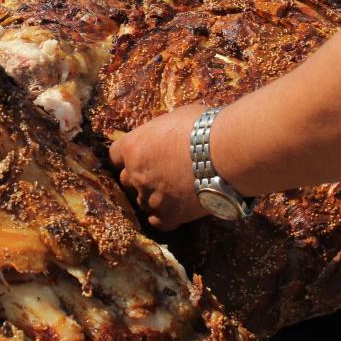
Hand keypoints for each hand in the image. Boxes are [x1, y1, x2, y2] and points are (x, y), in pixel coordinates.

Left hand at [109, 104, 207, 230]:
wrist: (225, 153)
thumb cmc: (203, 128)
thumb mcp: (175, 118)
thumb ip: (161, 133)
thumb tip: (166, 134)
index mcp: (133, 147)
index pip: (115, 155)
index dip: (127, 157)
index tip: (138, 157)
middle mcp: (136, 174)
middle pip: (127, 180)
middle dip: (140, 177)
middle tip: (160, 174)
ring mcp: (151, 197)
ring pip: (142, 202)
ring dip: (153, 197)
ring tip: (174, 192)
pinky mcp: (169, 215)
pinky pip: (158, 221)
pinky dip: (165, 216)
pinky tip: (177, 209)